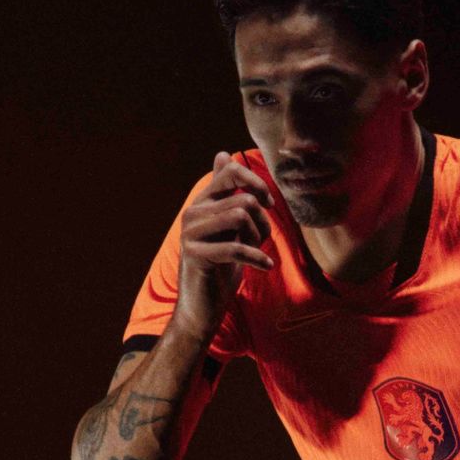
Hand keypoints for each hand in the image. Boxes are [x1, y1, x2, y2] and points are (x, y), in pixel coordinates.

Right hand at [173, 151, 278, 339]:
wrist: (203, 306)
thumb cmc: (221, 267)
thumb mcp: (229, 227)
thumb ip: (227, 194)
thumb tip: (222, 154)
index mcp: (203, 202)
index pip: (231, 171)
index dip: (256, 183)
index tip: (268, 204)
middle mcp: (193, 212)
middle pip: (243, 198)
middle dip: (262, 221)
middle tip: (261, 240)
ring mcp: (190, 232)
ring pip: (240, 216)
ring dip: (258, 237)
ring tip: (258, 253)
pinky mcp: (194, 254)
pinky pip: (235, 247)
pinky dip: (257, 257)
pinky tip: (266, 266)